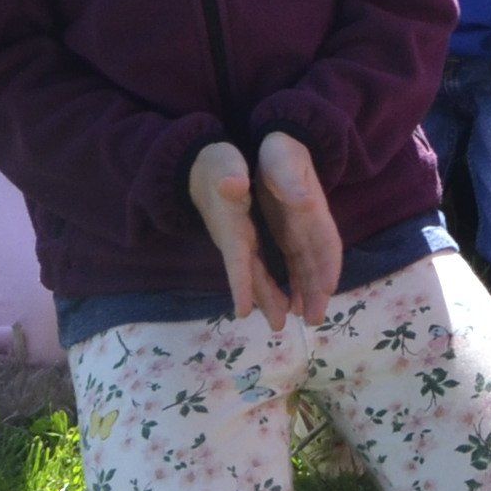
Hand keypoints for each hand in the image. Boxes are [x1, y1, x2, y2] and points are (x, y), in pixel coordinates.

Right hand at [189, 140, 289, 330]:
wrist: (201, 166)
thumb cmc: (216, 163)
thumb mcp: (223, 164)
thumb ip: (228, 175)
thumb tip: (232, 184)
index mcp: (231, 224)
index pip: (236, 256)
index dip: (239, 282)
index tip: (243, 311)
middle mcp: (234, 239)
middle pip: (250, 275)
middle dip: (263, 299)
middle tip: (279, 327)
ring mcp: (240, 242)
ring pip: (257, 276)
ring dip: (270, 298)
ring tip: (283, 322)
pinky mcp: (247, 239)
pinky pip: (261, 268)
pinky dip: (271, 285)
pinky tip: (288, 299)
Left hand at [254, 131, 343, 326]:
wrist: (280, 140)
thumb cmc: (280, 148)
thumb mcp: (282, 156)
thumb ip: (289, 175)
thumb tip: (301, 199)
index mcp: (310, 206)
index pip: (325, 239)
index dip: (328, 264)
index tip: (329, 289)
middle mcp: (309, 223)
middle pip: (319, 260)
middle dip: (319, 289)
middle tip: (316, 319)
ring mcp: (300, 230)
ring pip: (308, 267)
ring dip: (309, 292)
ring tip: (306, 319)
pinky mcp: (289, 233)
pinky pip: (296, 264)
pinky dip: (297, 284)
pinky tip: (291, 303)